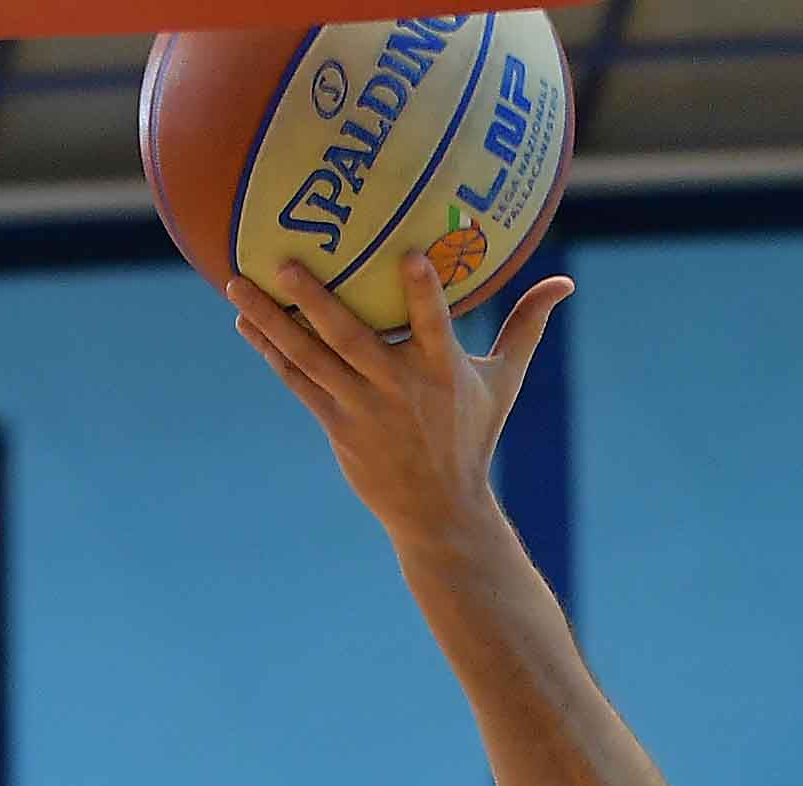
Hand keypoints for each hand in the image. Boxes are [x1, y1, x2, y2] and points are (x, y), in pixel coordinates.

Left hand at [228, 253, 569, 546]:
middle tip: (285, 262)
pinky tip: (245, 323)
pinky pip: (298, 382)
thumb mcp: (503, 382)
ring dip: (272, 321)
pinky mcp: (338, 425)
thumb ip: (526, 327)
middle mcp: (398, 388)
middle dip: (317, 300)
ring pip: (310, 358)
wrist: (440, 512)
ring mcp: (362, 408)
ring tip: (237, 284)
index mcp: (442, 371)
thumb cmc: (472, 436)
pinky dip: (271, 352)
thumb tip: (565, 282)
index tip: (410, 255)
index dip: (423, 292)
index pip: (434, 325)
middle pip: (351, 338)